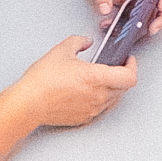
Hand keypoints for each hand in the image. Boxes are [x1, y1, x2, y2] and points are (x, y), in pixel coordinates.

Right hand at [13, 35, 140, 128]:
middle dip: (122, 76)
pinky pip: (101, 109)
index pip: (130, 77)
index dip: (133, 67)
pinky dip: (100, 99)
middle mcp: (99, 96)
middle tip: (115, 67)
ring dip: (112, 88)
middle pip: (124, 88)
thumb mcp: (61, 50)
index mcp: (97, 78)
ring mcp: (93, 109)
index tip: (128, 60)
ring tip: (100, 79)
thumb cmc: (42, 80)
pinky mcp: (85, 118)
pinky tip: (88, 91)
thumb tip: (86, 41)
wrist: (28, 103)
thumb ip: (78, 41)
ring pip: (113, 99)